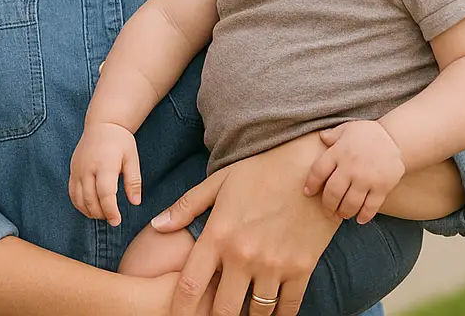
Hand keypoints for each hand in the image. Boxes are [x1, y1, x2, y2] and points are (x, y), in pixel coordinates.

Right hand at [68, 120, 143, 225]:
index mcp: (104, 164)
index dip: (110, 211)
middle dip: (101, 214)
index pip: (105, 194)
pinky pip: (72, 193)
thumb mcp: (132, 158)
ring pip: (79, 199)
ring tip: (102, 214)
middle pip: (90, 199)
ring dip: (90, 211)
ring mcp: (77, 169)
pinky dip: (79, 204)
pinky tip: (90, 208)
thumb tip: (135, 202)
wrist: (101, 125)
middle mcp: (87, 168)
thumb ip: (133, 181)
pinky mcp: (72, 170)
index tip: (117, 221)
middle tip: (112, 219)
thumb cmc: (120, 141)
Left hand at [150, 132, 340, 315]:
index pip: (190, 285)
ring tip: (241, 315)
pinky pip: (288, 307)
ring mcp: (274, 264)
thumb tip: (156, 226)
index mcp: (218, 235)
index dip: (181, 309)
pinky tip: (271, 315)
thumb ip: (186, 207)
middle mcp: (243, 255)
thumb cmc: (259, 171)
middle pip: (222, 309)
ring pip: (256, 312)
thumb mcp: (218, 183)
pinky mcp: (302, 268)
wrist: (308, 165)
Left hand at [304, 121, 405, 223]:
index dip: (311, 185)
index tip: (307, 193)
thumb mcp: (347, 129)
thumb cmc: (368, 133)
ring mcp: (366, 178)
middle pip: (333, 192)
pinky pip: (371, 206)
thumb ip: (332, 135)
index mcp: (338, 152)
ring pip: (350, 203)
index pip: (318, 172)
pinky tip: (360, 219)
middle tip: (328, 212)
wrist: (396, 138)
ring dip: (344, 212)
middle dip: (328, 206)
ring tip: (342, 215)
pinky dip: (364, 215)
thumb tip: (321, 137)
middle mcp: (350, 167)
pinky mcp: (382, 187)